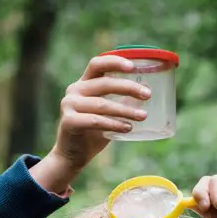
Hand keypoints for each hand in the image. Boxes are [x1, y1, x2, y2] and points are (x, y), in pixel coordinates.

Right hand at [35, 55, 150, 192]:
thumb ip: (121, 101)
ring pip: (102, 104)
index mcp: (83, 83)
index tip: (133, 67)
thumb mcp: (108, 113)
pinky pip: (96, 120)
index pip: (97, 64)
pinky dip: (114, 124)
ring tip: (142, 116)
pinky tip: (128, 128)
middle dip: (128, 88)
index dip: (115, 62)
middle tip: (147, 94)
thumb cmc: (94, 132)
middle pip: (104, 83)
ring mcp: (69, 105)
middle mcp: (74, 90)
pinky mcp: (69, 121)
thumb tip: (145, 91)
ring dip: (125, 110)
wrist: (72, 156)